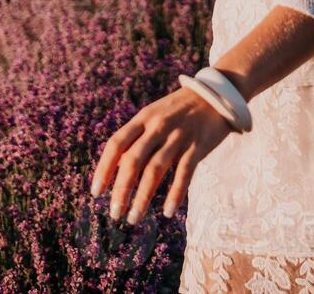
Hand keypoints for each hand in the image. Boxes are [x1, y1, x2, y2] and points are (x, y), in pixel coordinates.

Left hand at [90, 86, 233, 223]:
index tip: (96, 193)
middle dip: (121, 189)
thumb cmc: (179, 111)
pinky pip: (184, 173)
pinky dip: (175, 193)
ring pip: (156, 169)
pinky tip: (168, 212)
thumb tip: (115, 170)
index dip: (104, 169)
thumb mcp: (154, 116)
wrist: (217, 95)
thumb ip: (136, 139)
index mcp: (143, 118)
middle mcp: (159, 126)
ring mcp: (179, 135)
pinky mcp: (198, 145)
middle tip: (115, 213)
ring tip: (133, 218)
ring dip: (142, 196)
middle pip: (133, 160)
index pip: (117, 144)